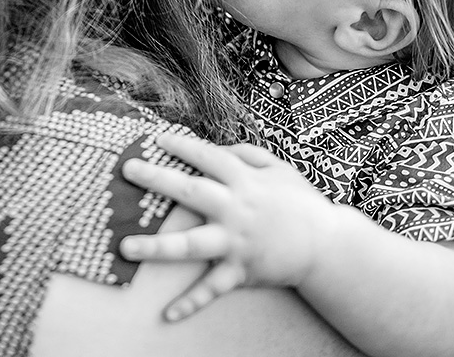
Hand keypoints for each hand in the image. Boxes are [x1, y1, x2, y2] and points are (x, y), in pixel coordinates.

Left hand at [119, 132, 334, 321]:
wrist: (327, 245)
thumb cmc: (299, 202)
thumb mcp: (278, 167)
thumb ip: (246, 153)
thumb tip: (215, 147)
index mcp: (245, 180)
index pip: (207, 157)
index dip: (182, 146)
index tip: (155, 139)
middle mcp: (236, 209)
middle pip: (191, 192)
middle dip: (157, 180)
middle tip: (128, 170)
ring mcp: (236, 242)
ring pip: (191, 244)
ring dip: (157, 247)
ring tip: (126, 247)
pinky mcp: (241, 271)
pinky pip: (212, 289)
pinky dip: (191, 303)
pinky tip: (168, 314)